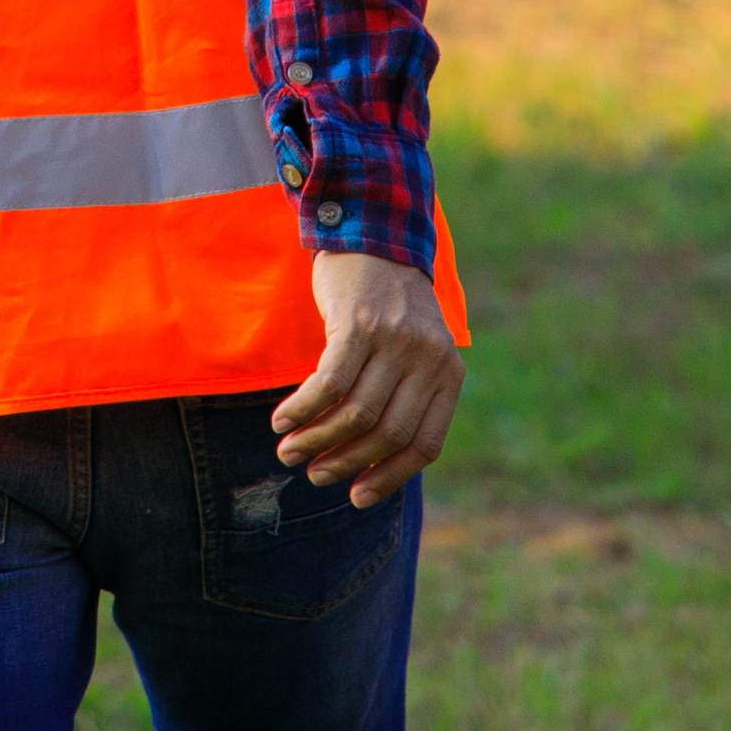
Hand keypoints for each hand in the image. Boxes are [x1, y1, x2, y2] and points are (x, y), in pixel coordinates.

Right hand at [268, 249, 460, 506]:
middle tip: (312, 474)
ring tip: (288, 451)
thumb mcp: (414, 348)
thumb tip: (367, 462)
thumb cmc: (387, 304)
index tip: (357, 496)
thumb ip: (405, 394)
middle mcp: (427, 358)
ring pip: (354, 413)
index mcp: (448, 372)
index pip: (424, 444)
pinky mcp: (359, 324)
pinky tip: (281, 420)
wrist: (372, 234)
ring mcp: (395, 340)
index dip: (390, 476)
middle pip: (386, 433)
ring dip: (315, 439)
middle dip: (345, 462)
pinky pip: (327, 384)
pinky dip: (301, 409)